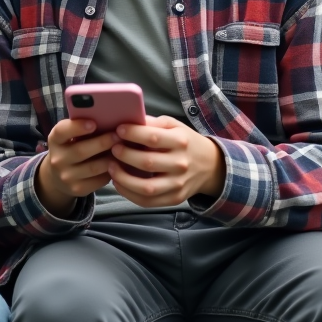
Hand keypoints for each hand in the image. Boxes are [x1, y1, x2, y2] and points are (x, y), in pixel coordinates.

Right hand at [35, 117, 119, 217]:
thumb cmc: (71, 147)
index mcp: (55, 140)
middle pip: (81, 150)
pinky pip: (99, 180)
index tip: (93, 123)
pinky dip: (111, 171)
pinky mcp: (78, 189)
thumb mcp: (69, 136)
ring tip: (123, 149)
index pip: (62, 132)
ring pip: (94, 167)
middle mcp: (57, 159)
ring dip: (110, 158)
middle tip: (118, 135)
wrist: (58, 176)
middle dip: (102, 142)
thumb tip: (108, 118)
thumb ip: (82, 128)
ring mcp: (66, 176)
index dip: (77, 127)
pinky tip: (118, 164)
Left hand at [108, 116, 225, 207]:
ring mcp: (178, 184)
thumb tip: (128, 120)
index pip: (153, 138)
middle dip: (124, 155)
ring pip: (146, 187)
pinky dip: (129, 193)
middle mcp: (181, 164)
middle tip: (112, 148)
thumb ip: (152, 123)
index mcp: (181, 142)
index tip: (118, 130)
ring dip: (123, 178)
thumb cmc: (185, 142)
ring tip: (111, 167)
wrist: (210, 166)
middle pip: (147, 163)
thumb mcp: (174, 126)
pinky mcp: (174, 198)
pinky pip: (148, 201)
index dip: (132, 133)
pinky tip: (119, 183)